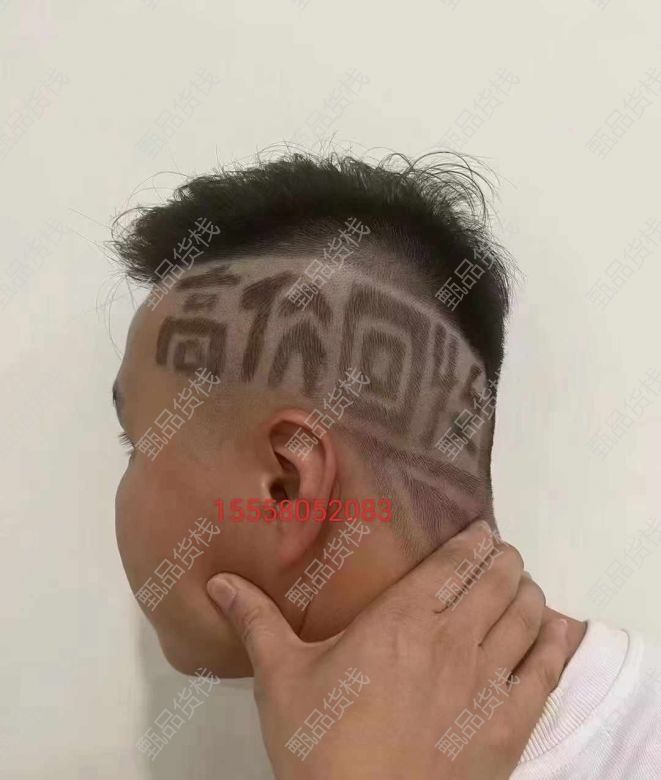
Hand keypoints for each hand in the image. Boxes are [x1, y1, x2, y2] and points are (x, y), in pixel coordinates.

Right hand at [206, 520, 569, 779]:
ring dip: (530, 592)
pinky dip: (557, 641)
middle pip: (498, 581)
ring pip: (527, 616)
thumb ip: (255, 622)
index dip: (477, 541)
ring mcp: (487, 684)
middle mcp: (453, 640)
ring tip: (522, 584)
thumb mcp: (281, 679)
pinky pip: (547, 671)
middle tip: (500, 555)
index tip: (482, 531)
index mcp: (401, 620)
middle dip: (505, 560)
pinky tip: (559, 628)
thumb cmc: (320, 746)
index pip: (456, 564)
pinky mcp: (509, 727)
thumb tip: (217, 582)